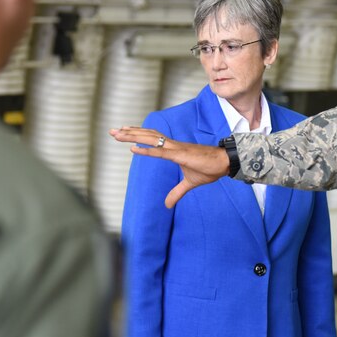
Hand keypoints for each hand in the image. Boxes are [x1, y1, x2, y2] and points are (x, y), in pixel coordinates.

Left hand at [109, 127, 229, 207]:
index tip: (123, 133)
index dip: (138, 135)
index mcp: (173, 149)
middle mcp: (172, 145)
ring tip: (118, 134)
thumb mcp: (189, 183)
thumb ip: (177, 192)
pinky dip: (147, 149)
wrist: (224, 163)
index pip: (152, 139)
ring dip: (133, 136)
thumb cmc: (209, 169)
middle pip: (147, 135)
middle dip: (129, 133)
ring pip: (151, 139)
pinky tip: (134, 148)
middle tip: (112, 131)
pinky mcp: (181, 155)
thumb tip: (167, 205)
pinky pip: (161, 152)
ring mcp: (176, 148)